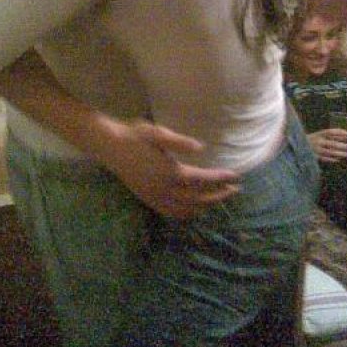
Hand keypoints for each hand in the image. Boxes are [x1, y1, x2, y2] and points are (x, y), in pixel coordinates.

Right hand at [104, 120, 240, 219]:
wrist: (110, 146)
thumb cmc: (135, 135)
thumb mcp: (158, 133)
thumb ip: (179, 142)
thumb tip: (201, 148)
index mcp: (170, 173)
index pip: (202, 180)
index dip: (221, 179)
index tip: (236, 176)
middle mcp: (164, 190)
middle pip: (198, 199)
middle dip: (218, 195)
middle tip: (234, 189)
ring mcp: (155, 197)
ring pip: (186, 210)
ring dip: (205, 206)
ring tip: (218, 198)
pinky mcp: (148, 200)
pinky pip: (171, 213)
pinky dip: (187, 213)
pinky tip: (194, 209)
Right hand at [308, 129, 346, 162]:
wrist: (295, 147)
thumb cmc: (311, 141)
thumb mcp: (319, 135)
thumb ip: (331, 136)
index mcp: (318, 134)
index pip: (330, 132)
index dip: (340, 133)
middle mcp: (317, 141)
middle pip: (332, 143)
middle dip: (343, 145)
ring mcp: (315, 149)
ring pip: (330, 152)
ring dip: (340, 153)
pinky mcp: (313, 157)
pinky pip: (324, 158)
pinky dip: (331, 159)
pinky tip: (338, 160)